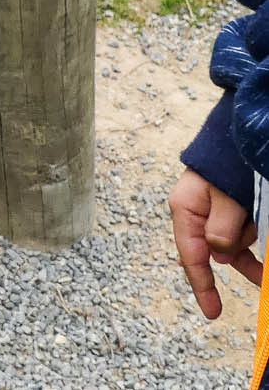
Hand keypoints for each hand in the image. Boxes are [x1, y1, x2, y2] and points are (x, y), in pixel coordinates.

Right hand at [168, 169, 261, 318]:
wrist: (240, 134)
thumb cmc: (230, 161)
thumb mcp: (228, 196)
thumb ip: (223, 226)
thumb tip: (218, 254)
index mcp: (186, 208)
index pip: (192, 255)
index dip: (203, 286)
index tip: (214, 313)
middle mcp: (196, 212)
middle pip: (215, 252)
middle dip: (242, 260)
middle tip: (264, 271)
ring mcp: (213, 211)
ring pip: (234, 242)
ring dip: (252, 240)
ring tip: (259, 215)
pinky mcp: (229, 208)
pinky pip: (242, 233)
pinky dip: (254, 239)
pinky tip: (263, 241)